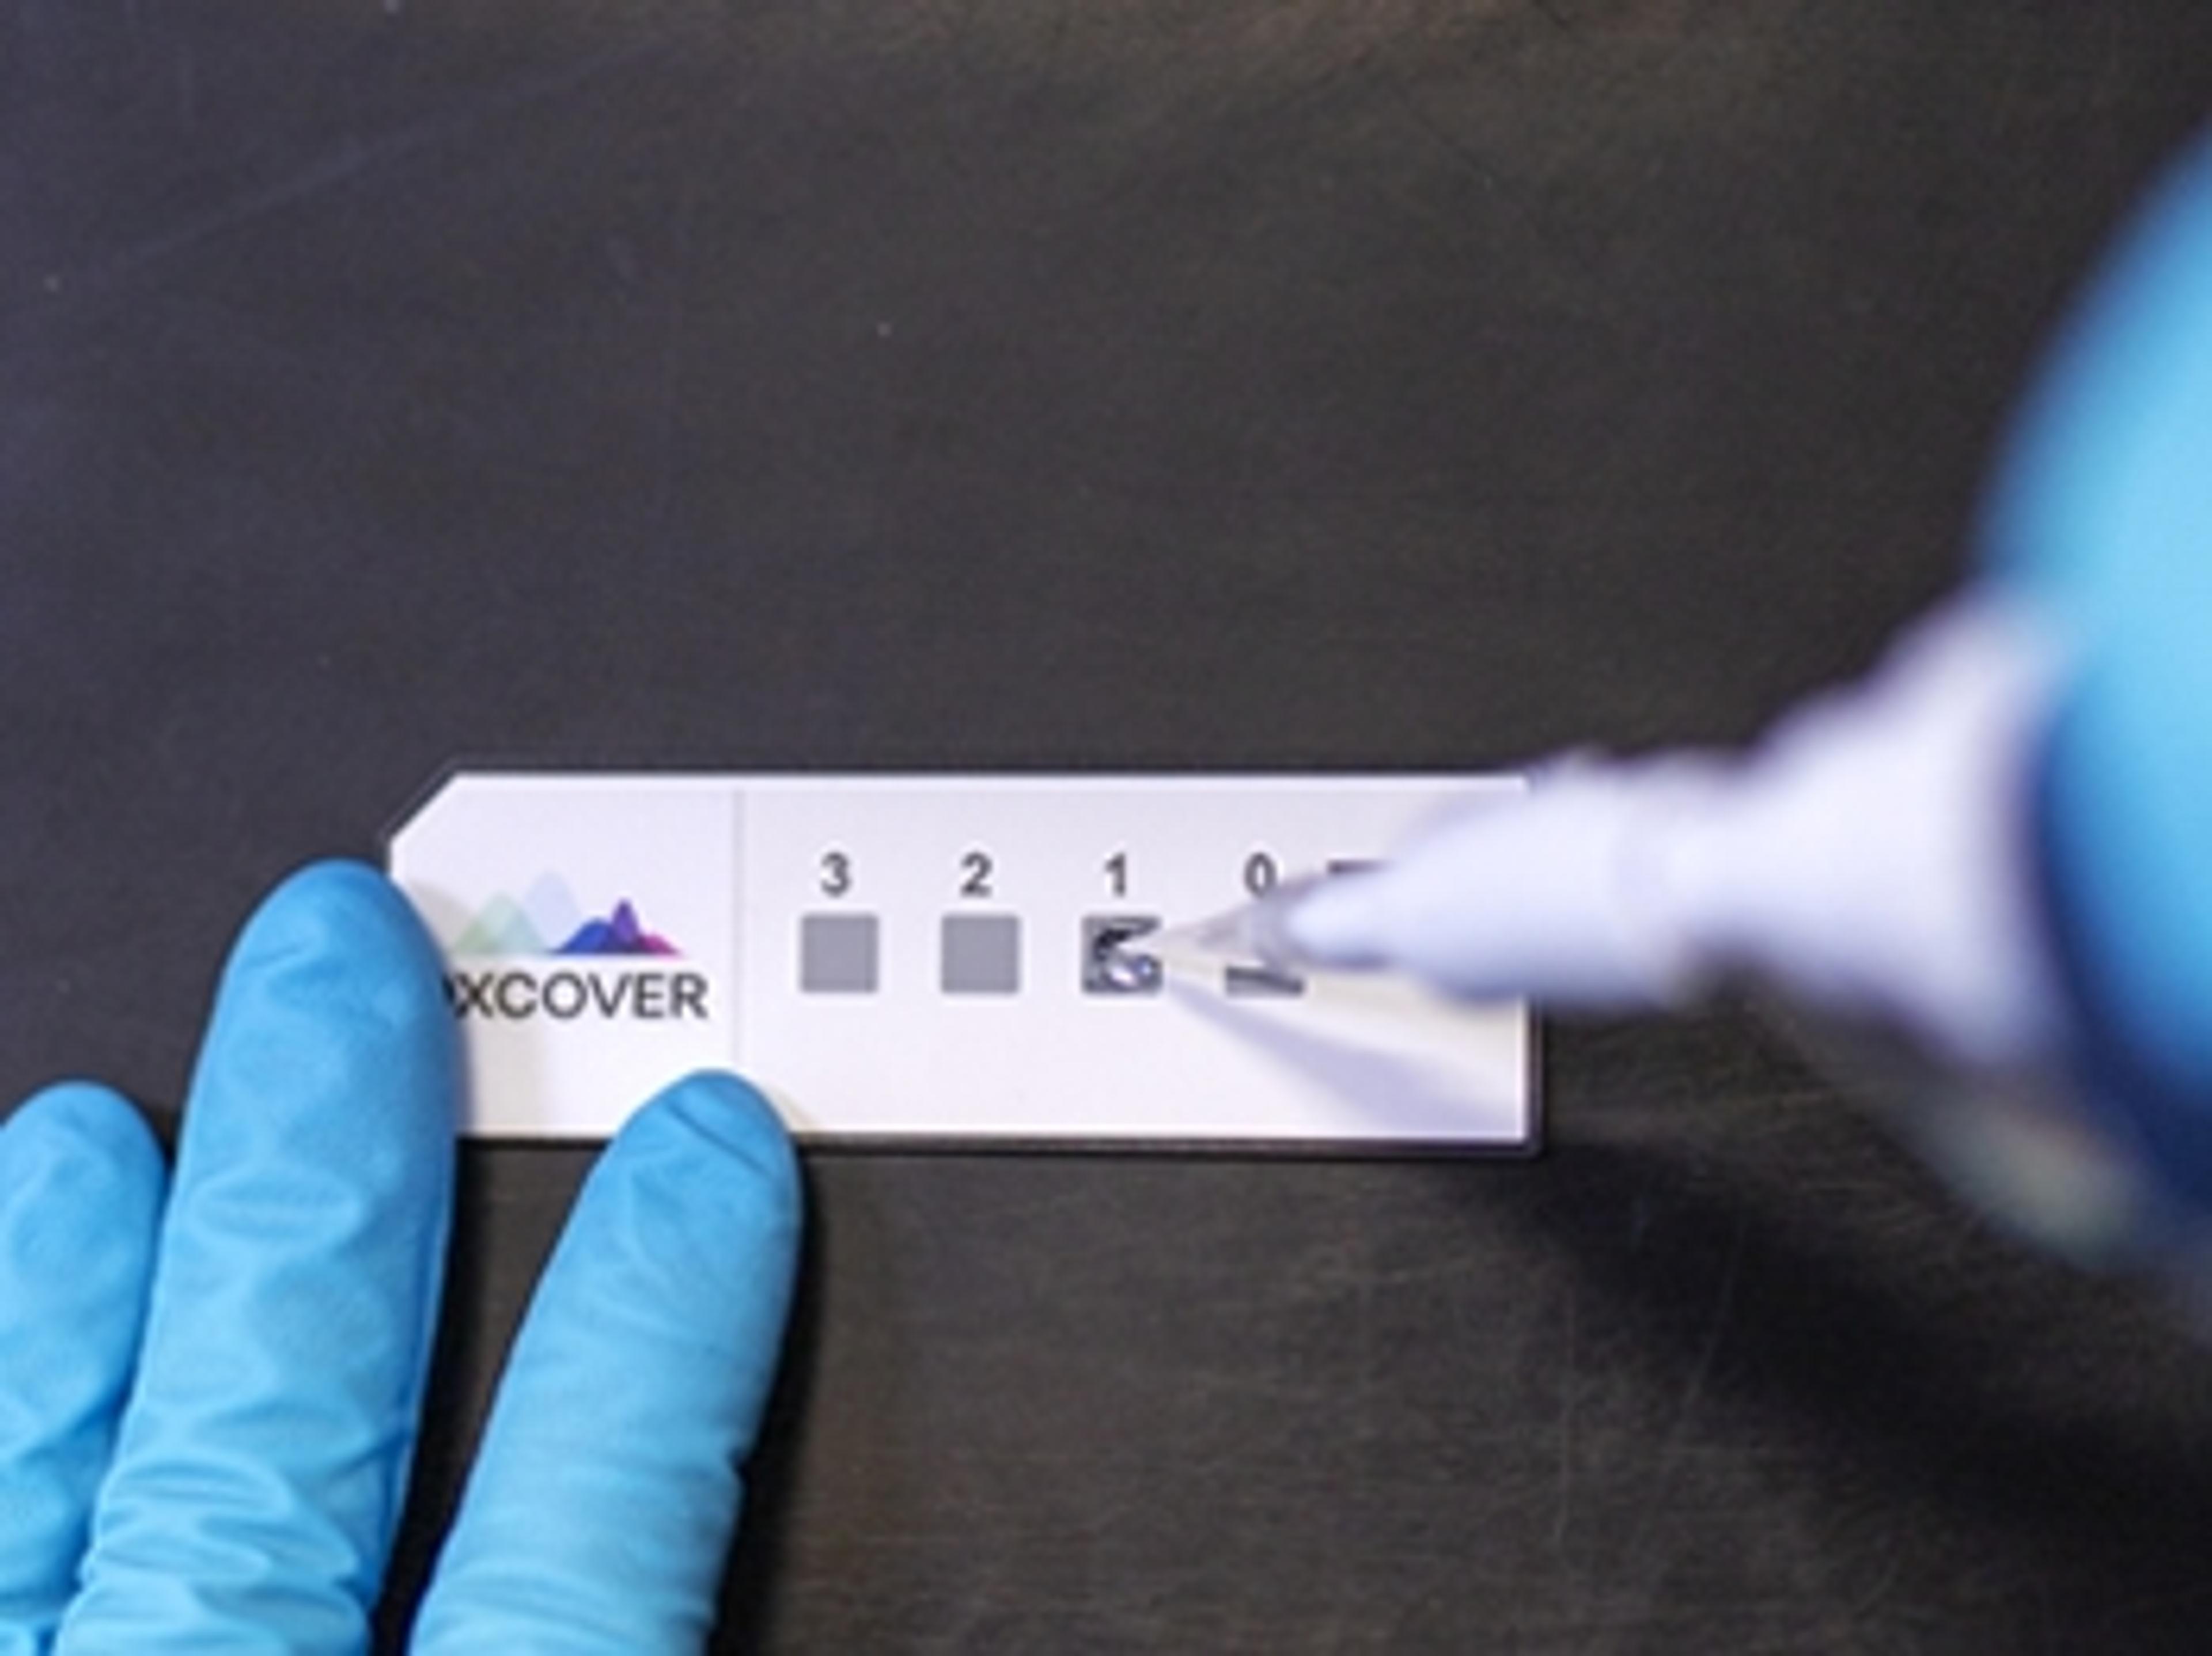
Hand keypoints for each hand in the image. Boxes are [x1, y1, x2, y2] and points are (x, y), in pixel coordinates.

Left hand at [0, 861, 800, 1650]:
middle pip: (301, 1439)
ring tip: (91, 1129)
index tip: (704, 1157)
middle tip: (345, 974)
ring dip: (94, 1296)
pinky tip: (5, 1317)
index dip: (658, 1327)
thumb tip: (859, 1640)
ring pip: (89, 1490)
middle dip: (327, 1178)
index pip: (595, 1546)